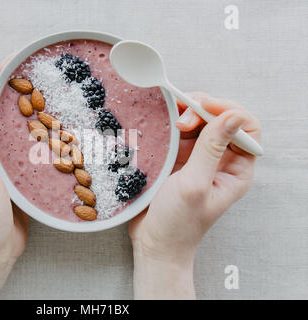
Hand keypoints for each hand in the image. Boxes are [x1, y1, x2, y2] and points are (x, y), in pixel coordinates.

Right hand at [129, 93, 260, 298]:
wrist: (153, 241)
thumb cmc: (178, 222)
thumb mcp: (195, 184)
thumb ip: (212, 148)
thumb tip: (234, 115)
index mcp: (236, 169)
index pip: (246, 128)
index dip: (228, 111)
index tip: (203, 107)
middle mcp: (220, 160)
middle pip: (220, 119)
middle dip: (202, 110)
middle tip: (181, 120)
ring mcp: (197, 157)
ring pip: (198, 121)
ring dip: (184, 113)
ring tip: (170, 120)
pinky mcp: (177, 158)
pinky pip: (177, 131)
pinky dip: (170, 123)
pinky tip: (160, 125)